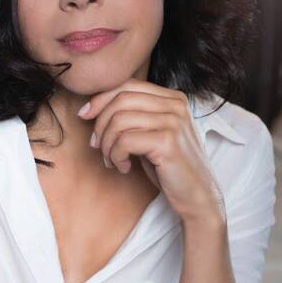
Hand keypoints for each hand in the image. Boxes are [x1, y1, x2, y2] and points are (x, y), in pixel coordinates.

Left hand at [77, 78, 225, 223]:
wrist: (197, 197)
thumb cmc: (169, 167)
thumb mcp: (151, 133)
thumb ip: (134, 115)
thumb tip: (92, 107)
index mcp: (173, 98)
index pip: (127, 85)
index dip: (101, 98)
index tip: (84, 115)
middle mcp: (176, 104)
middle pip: (121, 99)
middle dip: (100, 123)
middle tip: (97, 145)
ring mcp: (173, 121)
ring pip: (119, 120)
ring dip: (106, 144)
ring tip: (111, 160)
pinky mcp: (167, 141)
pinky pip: (124, 141)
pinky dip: (116, 156)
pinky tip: (124, 167)